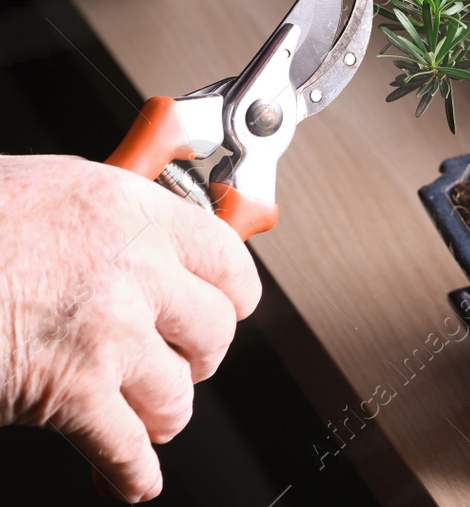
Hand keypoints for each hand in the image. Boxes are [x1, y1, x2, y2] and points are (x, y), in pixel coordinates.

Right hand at [0, 155, 260, 501]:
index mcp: (129, 210)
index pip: (226, 257)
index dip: (227, 291)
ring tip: (145, 412)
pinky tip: (131, 476)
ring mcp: (108, 334)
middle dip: (195, 356)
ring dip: (160, 413)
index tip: (224, 305)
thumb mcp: (44, 190)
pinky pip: (127, 450)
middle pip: (214, 331)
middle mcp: (132, 269)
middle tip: (177, 360)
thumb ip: (102, 218)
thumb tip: (130, 238)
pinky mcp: (73, 394)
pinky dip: (131, 472)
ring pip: (177, 395)